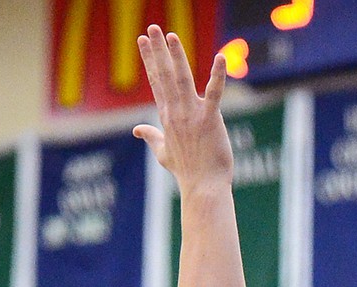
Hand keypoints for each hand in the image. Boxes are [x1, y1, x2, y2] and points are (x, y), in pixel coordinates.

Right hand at [133, 26, 231, 194]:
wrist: (203, 188)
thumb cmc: (186, 172)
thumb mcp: (163, 153)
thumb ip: (151, 137)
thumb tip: (136, 130)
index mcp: (167, 116)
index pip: (156, 82)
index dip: (149, 59)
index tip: (142, 41)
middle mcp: (176, 112)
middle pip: (165, 75)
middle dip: (157, 51)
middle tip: (151, 28)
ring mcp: (192, 115)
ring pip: (183, 79)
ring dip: (177, 57)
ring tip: (172, 36)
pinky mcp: (210, 120)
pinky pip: (214, 93)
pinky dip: (217, 76)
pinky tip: (220, 58)